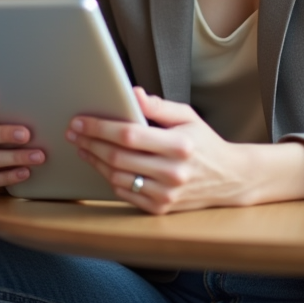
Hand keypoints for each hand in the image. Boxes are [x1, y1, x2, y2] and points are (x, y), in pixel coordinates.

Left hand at [66, 87, 252, 213]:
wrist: (230, 179)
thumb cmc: (204, 142)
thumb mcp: (187, 116)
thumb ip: (159, 106)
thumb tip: (133, 93)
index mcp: (179, 146)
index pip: (129, 135)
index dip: (100, 127)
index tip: (80, 121)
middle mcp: (173, 173)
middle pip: (118, 157)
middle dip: (90, 142)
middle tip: (73, 132)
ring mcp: (167, 194)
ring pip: (117, 177)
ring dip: (95, 161)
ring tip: (83, 147)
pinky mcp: (161, 208)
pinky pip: (125, 193)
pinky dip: (110, 178)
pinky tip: (101, 164)